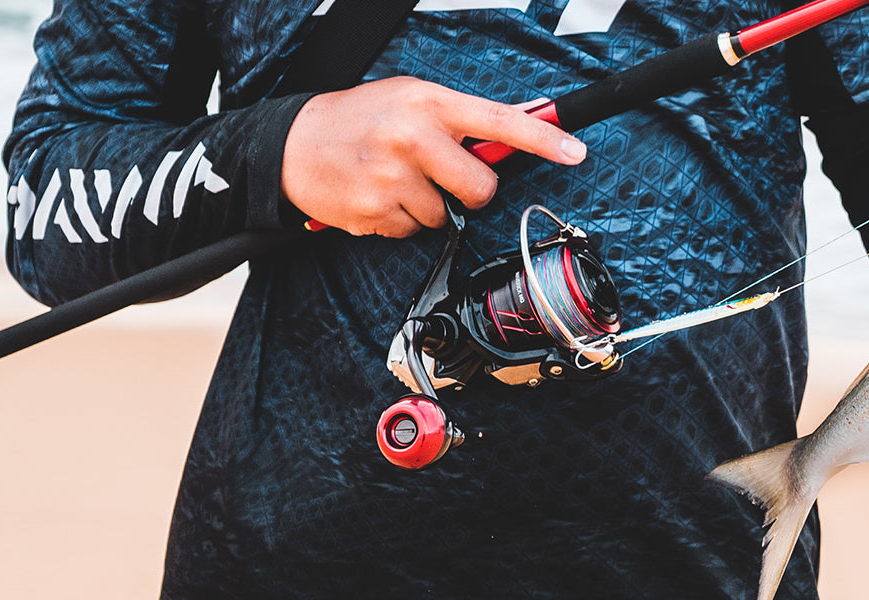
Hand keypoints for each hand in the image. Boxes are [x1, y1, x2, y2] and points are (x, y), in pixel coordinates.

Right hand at [281, 77, 586, 236]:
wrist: (292, 144)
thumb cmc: (360, 118)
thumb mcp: (411, 99)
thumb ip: (460, 118)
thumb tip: (519, 129)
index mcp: (428, 103)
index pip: (499, 122)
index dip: (542, 139)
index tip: (576, 151)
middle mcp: (413, 138)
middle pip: (482, 188)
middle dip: (471, 191)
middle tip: (444, 177)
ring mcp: (393, 178)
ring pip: (445, 216)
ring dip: (428, 206)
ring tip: (396, 180)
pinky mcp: (375, 212)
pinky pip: (413, 232)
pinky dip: (400, 221)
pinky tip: (378, 197)